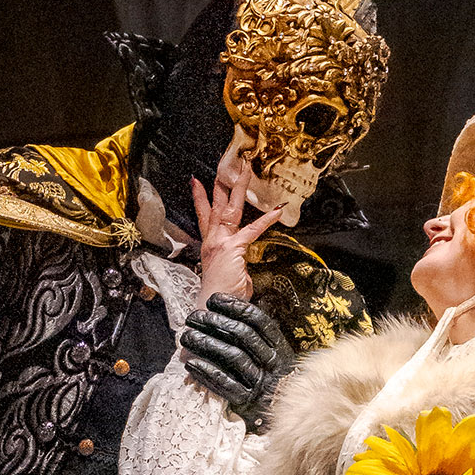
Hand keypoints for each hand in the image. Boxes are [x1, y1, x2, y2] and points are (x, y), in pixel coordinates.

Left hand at [180, 295, 296, 429]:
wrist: (285, 414)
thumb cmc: (271, 377)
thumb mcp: (273, 353)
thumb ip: (256, 334)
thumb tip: (229, 308)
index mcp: (278, 345)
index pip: (257, 320)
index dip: (234, 307)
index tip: (213, 300)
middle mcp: (272, 362)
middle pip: (242, 335)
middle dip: (215, 322)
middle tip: (193, 317)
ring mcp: (260, 382)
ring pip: (233, 357)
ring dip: (207, 344)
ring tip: (187, 337)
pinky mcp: (248, 401)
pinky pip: (226, 385)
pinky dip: (207, 373)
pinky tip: (191, 364)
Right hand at [192, 163, 281, 304]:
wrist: (215, 308)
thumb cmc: (222, 297)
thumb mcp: (230, 276)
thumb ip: (236, 265)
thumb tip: (244, 266)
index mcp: (210, 246)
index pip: (204, 217)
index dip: (200, 199)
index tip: (196, 183)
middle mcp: (212, 241)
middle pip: (215, 206)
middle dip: (219, 184)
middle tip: (223, 165)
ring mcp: (220, 243)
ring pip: (229, 209)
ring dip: (238, 188)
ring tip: (243, 170)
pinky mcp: (232, 249)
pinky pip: (252, 230)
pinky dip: (266, 220)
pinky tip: (277, 210)